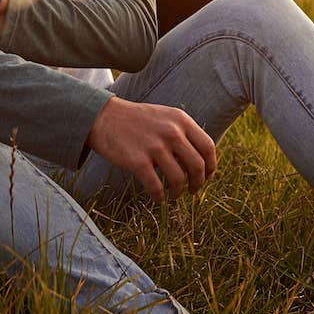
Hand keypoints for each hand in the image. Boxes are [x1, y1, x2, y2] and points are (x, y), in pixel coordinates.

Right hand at [87, 97, 215, 201]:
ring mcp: (154, 147)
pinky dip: (159, 196)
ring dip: (178, 192)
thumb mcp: (163, 116)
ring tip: (173, 194)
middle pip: (197, 166)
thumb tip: (200, 161)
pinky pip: (156, 187)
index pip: (208, 147)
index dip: (211, 166)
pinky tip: (156, 197)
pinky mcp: (137, 161)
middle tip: (192, 190)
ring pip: (179, 179)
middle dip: (198, 183)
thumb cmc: (134, 119)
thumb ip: (182, 132)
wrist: (101, 116)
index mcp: (180, 120)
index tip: (206, 176)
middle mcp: (171, 132)